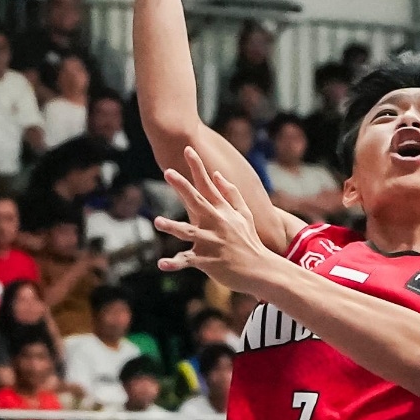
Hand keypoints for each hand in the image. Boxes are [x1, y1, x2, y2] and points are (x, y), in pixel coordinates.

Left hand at [156, 149, 284, 298]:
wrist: (261, 270)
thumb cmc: (250, 242)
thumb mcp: (245, 215)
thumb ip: (231, 194)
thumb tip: (216, 174)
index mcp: (223, 211)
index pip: (208, 185)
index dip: (197, 167)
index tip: (187, 149)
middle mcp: (216, 223)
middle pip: (197, 201)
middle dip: (182, 186)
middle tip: (168, 171)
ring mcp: (211, 242)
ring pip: (188, 232)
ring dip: (173, 227)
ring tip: (158, 221)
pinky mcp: (207, 261)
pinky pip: (187, 261)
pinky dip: (174, 263)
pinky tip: (162, 264)